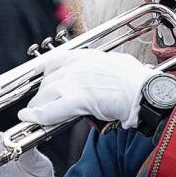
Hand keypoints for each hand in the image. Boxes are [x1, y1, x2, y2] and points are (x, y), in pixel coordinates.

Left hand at [18, 49, 154, 129]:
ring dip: (38, 107)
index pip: (54, 62)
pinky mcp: (77, 100)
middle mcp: (76, 66)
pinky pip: (51, 110)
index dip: (44, 74)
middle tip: (39, 105)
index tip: (41, 81)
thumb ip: (101, 67)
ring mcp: (75, 82)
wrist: (145, 91)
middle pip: (47, 81)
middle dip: (41, 95)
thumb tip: (100, 73)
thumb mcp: (115, 63)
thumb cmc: (136, 80)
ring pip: (45, 96)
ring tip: (34, 116)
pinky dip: (38, 116)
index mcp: (85, 56)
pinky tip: (30, 120)